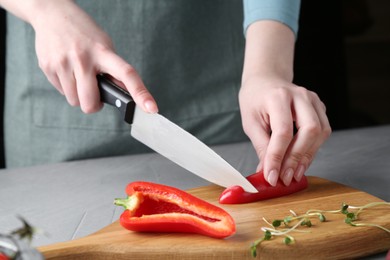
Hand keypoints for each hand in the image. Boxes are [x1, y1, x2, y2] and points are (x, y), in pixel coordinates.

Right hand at [30, 1, 156, 112]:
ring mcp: (63, 63)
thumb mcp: (104, 45)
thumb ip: (113, 70)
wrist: (52, 14)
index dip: (140, 93)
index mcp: (103, 52)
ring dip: (79, 96)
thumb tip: (126, 92)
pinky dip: (67, 88)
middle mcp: (83, 58)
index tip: (151, 108)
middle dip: (94, 105)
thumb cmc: (83, 33)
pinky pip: (61, 92)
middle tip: (95, 96)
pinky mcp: (47, 67)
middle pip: (90, 102)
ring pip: (74, 101)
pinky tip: (67, 72)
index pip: (126, 74)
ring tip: (79, 78)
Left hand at [239, 75, 330, 186]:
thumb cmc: (255, 99)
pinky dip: (312, 149)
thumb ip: (261, 146)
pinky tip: (300, 161)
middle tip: (285, 177)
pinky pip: (323, 131)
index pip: (283, 131)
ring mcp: (313, 100)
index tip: (272, 176)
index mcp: (278, 96)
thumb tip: (268, 172)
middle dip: (297, 158)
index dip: (278, 156)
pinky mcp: (319, 107)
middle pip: (309, 130)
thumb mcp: (251, 122)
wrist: (266, 80)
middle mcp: (300, 95)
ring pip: (320, 132)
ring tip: (293, 174)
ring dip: (307, 157)